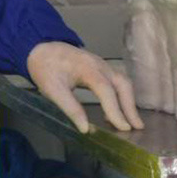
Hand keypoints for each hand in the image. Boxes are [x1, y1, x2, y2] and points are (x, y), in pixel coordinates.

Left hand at [26, 41, 144, 132]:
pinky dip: (121, 96)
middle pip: (122, 84)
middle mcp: (99, 65)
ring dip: (128, 102)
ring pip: (123, 82)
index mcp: (87, 69)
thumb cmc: (45, 68)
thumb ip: (70, 108)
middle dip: (130, 107)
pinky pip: (116, 81)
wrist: (40, 48)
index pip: (106, 90)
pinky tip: (115, 110)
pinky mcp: (101, 68)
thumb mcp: (52, 90)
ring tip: (131, 122)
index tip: (123, 128)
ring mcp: (102, 65)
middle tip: (136, 127)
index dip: (115, 110)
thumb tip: (85, 129)